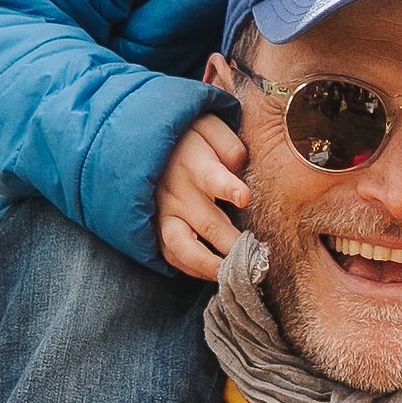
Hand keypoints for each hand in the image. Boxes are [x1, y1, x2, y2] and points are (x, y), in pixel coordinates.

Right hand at [156, 114, 250, 280]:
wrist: (143, 140)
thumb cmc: (189, 136)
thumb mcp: (208, 126)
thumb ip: (227, 145)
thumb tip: (238, 167)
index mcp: (194, 163)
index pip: (211, 175)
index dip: (227, 186)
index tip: (244, 197)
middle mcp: (177, 191)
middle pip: (207, 222)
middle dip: (232, 243)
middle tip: (258, 260)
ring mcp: (163, 212)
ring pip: (182, 246)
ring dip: (208, 265)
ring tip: (232, 276)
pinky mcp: (155, 227)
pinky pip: (170, 254)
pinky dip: (190, 268)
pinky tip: (214, 275)